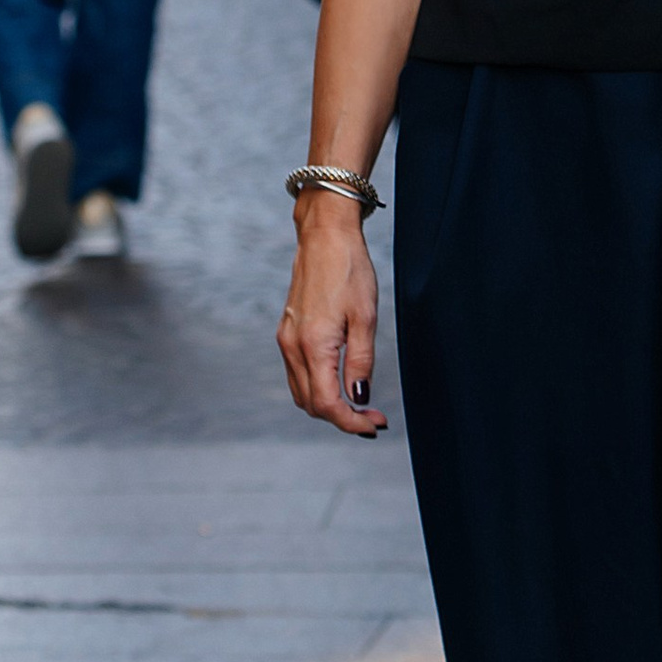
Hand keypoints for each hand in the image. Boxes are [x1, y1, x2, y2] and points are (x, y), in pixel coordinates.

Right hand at [278, 199, 386, 433]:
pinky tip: (340, 382)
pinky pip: (297, 374)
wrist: (324, 236)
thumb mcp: (365, 317)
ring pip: (302, 393)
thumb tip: (359, 399)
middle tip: (374, 417)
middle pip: (312, 405)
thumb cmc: (349, 270)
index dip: (351, 423)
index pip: (327, 404)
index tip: (376, 425)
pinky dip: (317, 388)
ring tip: (360, 405)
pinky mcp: (287, 332)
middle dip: (342, 418)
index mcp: (313, 345)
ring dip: (329, 406)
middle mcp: (293, 346)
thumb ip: (361, 362)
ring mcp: (286, 340)